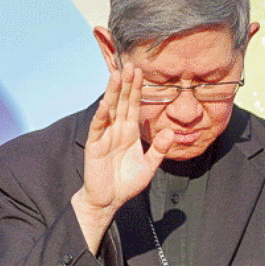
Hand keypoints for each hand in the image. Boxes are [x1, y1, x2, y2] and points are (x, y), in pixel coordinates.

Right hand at [72, 63, 172, 253]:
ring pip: (109, 110)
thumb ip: (159, 149)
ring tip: (116, 75)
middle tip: (130, 64)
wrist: (109, 201)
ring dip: (112, 93)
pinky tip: (106, 104)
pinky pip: (98, 128)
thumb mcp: (149, 166)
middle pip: (122, 102)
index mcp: (130, 132)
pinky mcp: (95, 146)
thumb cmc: (126, 183)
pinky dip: (102, 116)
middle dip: (125, 84)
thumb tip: (170, 132)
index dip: (137, 89)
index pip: (134, 106)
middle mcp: (117, 130)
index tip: (141, 71)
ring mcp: (105, 136)